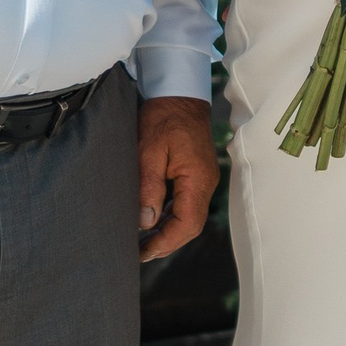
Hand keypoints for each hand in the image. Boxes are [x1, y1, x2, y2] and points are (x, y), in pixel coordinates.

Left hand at [139, 96, 219, 260]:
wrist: (178, 92)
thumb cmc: (162, 116)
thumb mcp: (149, 150)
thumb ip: (149, 186)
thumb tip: (146, 221)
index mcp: (197, 179)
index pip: (187, 223)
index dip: (165, 242)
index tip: (142, 252)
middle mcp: (205, 183)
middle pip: (191, 225)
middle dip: (167, 243)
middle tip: (139, 253)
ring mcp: (203, 179)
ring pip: (189, 217)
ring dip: (169, 232)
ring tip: (144, 243)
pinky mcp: (197, 174)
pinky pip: (187, 204)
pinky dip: (171, 217)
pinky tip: (154, 221)